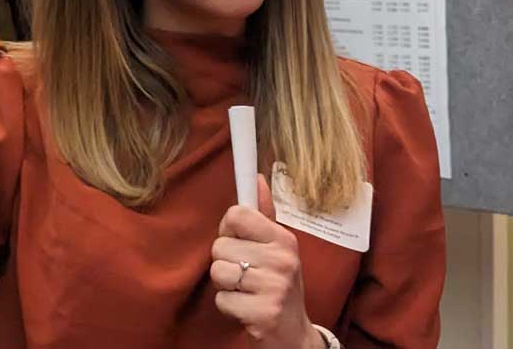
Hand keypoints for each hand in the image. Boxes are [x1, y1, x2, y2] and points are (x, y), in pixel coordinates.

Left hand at [209, 174, 318, 348]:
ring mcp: (274, 287)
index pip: (236, 215)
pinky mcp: (263, 312)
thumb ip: (263, 216)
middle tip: (245, 275)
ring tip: (246, 292)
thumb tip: (257, 179)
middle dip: (225, 263)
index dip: (229, 230)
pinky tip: (246, 309)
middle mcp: (282, 259)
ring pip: (218, 272)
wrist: (294, 334)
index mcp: (283, 239)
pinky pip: (222, 299)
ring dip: (226, 286)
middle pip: (220, 246)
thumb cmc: (279, 285)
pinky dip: (228, 307)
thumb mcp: (277, 249)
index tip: (239, 243)